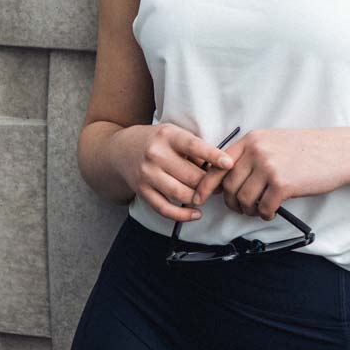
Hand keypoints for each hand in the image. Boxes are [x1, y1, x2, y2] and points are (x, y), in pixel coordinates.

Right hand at [108, 121, 234, 223]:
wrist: (121, 150)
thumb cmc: (156, 141)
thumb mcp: (173, 134)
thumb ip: (193, 148)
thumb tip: (216, 168)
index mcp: (167, 136)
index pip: (193, 146)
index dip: (213, 155)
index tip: (229, 163)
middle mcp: (155, 154)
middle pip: (191, 175)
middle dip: (210, 183)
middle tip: (220, 184)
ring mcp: (147, 174)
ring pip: (181, 193)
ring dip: (199, 198)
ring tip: (207, 195)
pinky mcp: (142, 191)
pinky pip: (165, 208)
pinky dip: (183, 215)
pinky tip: (195, 213)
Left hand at [191, 128, 347, 219]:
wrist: (338, 152)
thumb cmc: (306, 150)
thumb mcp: (273, 142)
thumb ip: (249, 156)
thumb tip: (225, 180)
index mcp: (251, 140)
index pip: (218, 164)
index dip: (205, 184)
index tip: (199, 198)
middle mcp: (257, 151)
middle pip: (229, 186)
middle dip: (233, 202)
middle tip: (244, 207)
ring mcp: (269, 167)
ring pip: (244, 199)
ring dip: (250, 210)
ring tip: (260, 209)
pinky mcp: (283, 184)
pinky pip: (263, 208)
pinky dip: (265, 214)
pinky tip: (273, 210)